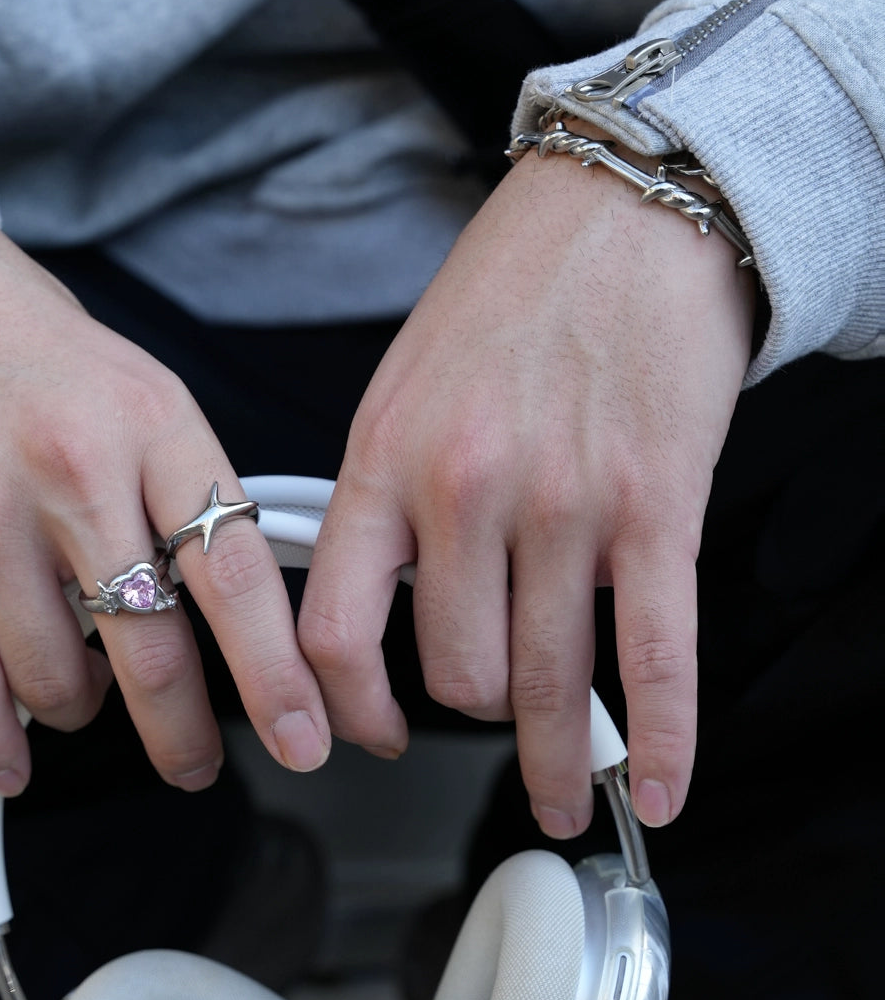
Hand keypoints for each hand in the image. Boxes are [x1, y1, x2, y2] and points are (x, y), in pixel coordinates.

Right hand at [0, 187, 329, 793]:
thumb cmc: (30, 353)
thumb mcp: (146, 395)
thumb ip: (193, 498)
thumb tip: (246, 616)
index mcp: (154, 428)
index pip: (237, 577)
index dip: (277, 676)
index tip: (302, 736)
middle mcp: (72, 475)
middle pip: (154, 651)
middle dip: (185, 734)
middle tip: (197, 761)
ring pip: (61, 683)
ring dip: (84, 710)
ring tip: (83, 686)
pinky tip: (11, 755)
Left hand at [298, 136, 756, 834]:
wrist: (630, 208)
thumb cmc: (515, 291)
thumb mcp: (404, 384)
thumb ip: (388, 497)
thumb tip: (397, 604)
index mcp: (386, 459)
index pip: (339, 633)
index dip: (348, 711)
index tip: (368, 738)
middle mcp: (467, 490)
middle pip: (455, 675)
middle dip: (476, 719)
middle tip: (496, 724)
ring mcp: (566, 506)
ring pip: (547, 682)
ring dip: (557, 759)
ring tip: (567, 792)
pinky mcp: (657, 510)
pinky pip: (655, 658)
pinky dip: (660, 740)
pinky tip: (654, 790)